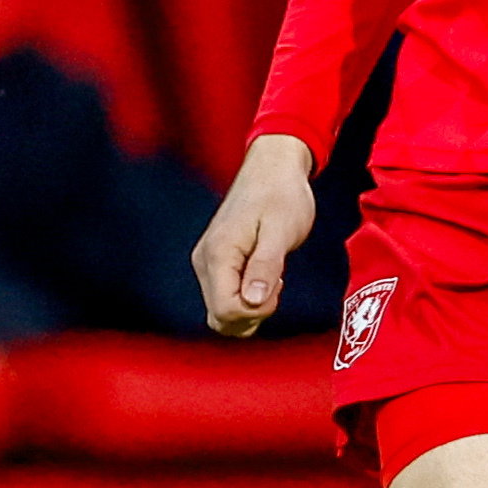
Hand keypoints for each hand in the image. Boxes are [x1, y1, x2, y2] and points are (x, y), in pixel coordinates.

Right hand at [193, 135, 318, 338]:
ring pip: (221, 311)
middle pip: (220, 317)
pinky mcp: (216, 262)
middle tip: (277, 284)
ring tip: (273, 278)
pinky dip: (247, 298)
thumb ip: (266, 266)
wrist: (273, 169)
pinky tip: (266, 276)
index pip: (226, 310)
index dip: (257, 311)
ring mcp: (207, 263)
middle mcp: (205, 262)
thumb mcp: (281, 231)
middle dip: (253, 314)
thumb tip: (252, 301)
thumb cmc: (282, 195)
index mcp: (218, 255)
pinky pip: (226, 296)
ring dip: (251, 308)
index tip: (280, 286)